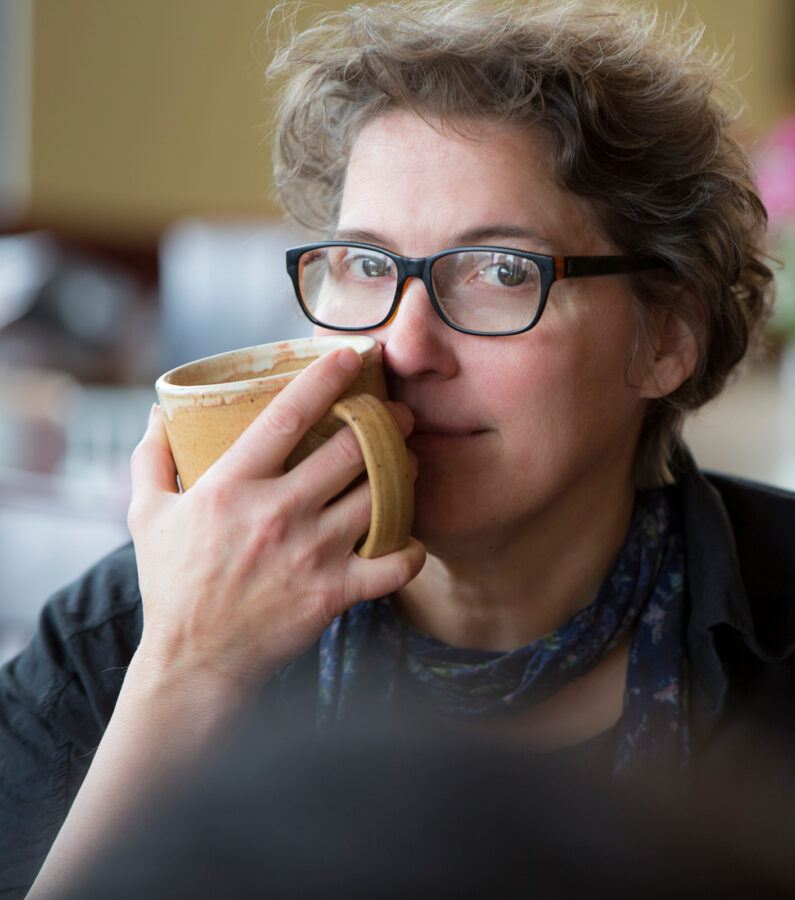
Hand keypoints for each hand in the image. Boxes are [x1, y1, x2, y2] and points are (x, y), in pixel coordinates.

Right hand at [127, 347, 425, 697]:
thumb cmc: (173, 584)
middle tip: (400, 417)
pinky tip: (410, 538)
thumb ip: (152, 458)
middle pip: (351, 451)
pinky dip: (411, 549)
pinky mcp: (333, 593)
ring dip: (402, 477)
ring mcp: (309, 554)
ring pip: (379, 497)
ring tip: (409, 465)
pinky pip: (394, 564)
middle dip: (386, 426)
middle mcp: (276, 513)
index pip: (286, 417)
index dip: (324, 380)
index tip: (352, 357)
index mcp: (232, 486)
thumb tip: (159, 410)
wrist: (194, 662)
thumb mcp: (148, 515)